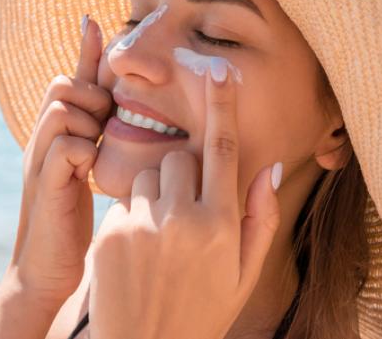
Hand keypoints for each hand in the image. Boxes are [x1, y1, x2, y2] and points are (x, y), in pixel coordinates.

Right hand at [6, 15, 112, 308]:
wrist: (47, 270)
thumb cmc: (74, 220)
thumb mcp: (88, 172)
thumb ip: (97, 139)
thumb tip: (117, 113)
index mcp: (58, 134)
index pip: (70, 80)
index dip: (84, 50)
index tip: (94, 19)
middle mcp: (43, 139)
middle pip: (62, 84)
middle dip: (89, 94)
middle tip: (103, 123)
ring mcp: (40, 159)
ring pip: (61, 107)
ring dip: (87, 120)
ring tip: (96, 147)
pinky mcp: (44, 184)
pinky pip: (64, 145)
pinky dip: (82, 150)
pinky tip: (90, 172)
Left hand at [90, 58, 281, 338]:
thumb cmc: (203, 311)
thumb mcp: (244, 274)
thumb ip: (261, 218)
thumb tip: (271, 165)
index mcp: (222, 225)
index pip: (224, 149)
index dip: (222, 105)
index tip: (218, 69)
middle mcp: (183, 219)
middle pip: (179, 158)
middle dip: (182, 174)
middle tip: (182, 212)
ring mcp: (144, 225)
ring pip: (148, 176)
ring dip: (155, 195)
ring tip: (158, 240)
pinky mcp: (111, 233)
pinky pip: (124, 201)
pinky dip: (132, 216)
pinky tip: (136, 253)